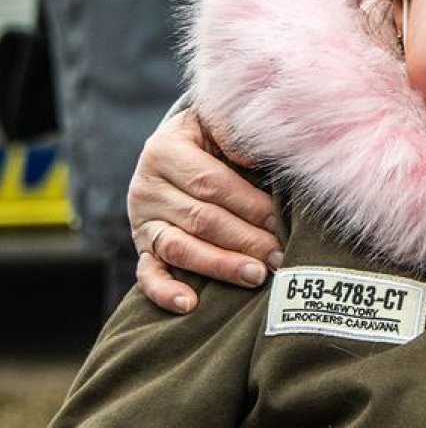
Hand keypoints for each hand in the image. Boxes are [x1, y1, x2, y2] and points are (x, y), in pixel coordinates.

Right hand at [128, 109, 280, 313]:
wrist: (184, 144)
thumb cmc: (216, 136)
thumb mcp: (222, 124)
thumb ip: (238, 136)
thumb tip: (258, 157)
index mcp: (166, 150)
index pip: (210, 184)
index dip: (248, 205)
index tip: (280, 222)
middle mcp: (147, 187)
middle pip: (200, 220)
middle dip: (244, 240)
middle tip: (278, 256)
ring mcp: (142, 220)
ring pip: (179, 248)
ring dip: (220, 265)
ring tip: (255, 276)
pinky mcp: (142, 247)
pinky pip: (148, 273)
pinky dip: (164, 291)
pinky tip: (189, 304)